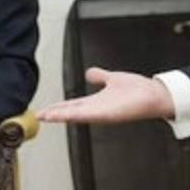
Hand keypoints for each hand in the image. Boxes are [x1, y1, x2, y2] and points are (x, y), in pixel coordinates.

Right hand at [38, 67, 174, 123]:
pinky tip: (60, 115)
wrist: (153, 95)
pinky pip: (85, 114)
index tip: (42, 109)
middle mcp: (96, 109)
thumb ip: (100, 76)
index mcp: (96, 101)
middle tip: (36, 116)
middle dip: (52, 114)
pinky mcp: (106, 114)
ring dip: (58, 115)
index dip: (56, 106)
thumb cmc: (137, 90)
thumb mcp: (112, 79)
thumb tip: (89, 73)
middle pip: (69, 112)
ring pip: (74, 115)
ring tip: (43, 116)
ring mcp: (100, 113)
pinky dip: (71, 115)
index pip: (71, 104)